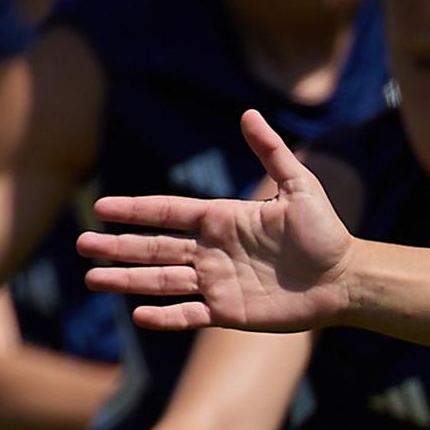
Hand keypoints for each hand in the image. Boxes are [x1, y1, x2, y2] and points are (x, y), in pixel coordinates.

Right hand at [77, 108, 354, 334]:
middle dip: (118, 247)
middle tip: (82, 245)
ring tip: (93, 278)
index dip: (134, 210)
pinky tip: (138, 314)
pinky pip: (190, 314)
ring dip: (128, 280)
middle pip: (154, 247)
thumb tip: (248, 113)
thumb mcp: (300, 186)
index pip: (167, 212)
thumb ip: (272, 152)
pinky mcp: (229, 312)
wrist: (347, 278)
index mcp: (221, 219)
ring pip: (162, 281)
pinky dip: (166, 316)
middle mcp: (212, 250)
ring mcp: (217, 282)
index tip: (100, 207)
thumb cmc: (326, 231)